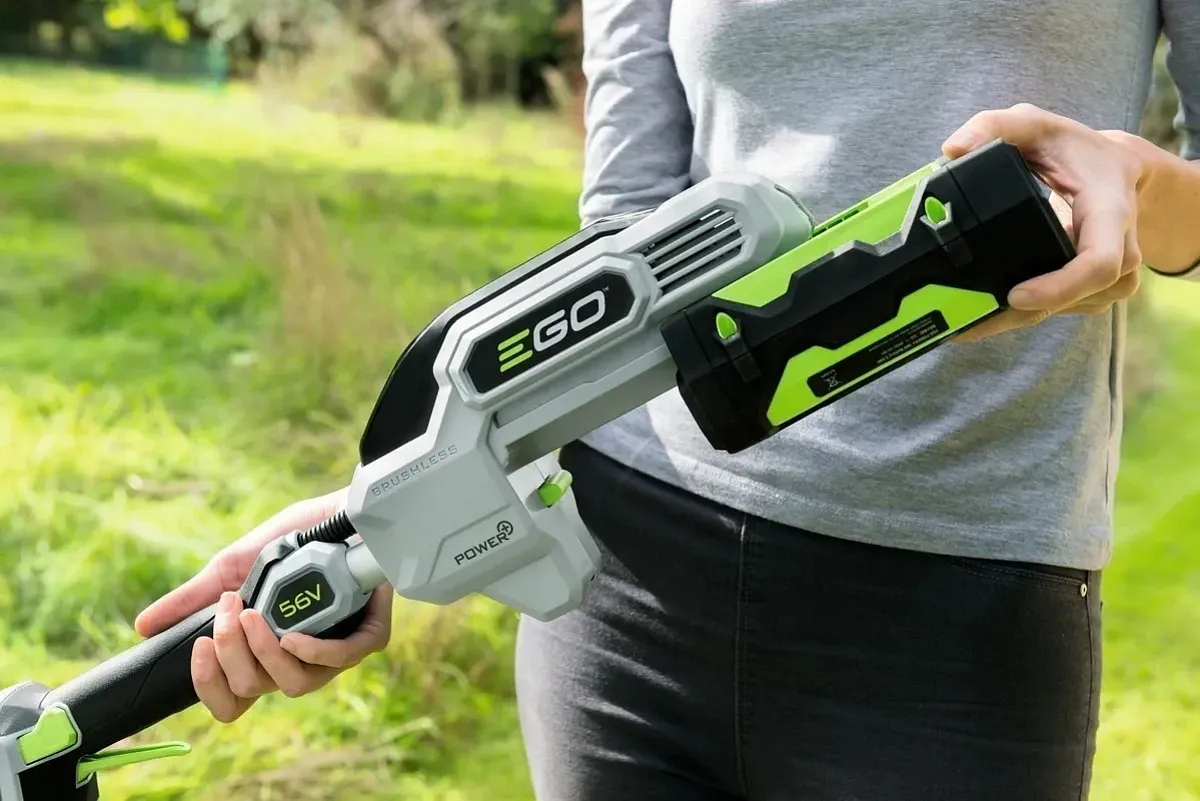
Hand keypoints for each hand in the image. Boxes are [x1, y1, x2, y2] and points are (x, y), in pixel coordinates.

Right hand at [134, 489, 393, 722]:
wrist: (334, 511)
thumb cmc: (288, 542)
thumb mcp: (233, 568)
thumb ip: (193, 599)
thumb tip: (143, 627)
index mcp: (263, 653)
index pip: (232, 701)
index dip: (210, 688)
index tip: (199, 648)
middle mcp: (297, 660)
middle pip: (254, 690)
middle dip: (233, 651)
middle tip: (232, 608)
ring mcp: (334, 652)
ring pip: (294, 685)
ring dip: (266, 652)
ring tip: (256, 616)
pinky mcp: (368, 634)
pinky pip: (342, 660)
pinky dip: (314, 652)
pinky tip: (295, 636)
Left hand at [940, 103, 1147, 340]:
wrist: (1115, 170)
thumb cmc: (1075, 149)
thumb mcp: (1037, 125)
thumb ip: (995, 126)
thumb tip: (953, 148)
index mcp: (1109, 212)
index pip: (1099, 263)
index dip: (1059, 287)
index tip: (1016, 295)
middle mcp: (1120, 250)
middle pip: (1078, 298)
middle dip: (1021, 314)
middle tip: (965, 323)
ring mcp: (1110, 276)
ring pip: (1066, 310)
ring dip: (1018, 319)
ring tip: (966, 322)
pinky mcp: (1094, 290)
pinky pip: (1061, 310)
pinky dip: (1024, 316)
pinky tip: (986, 316)